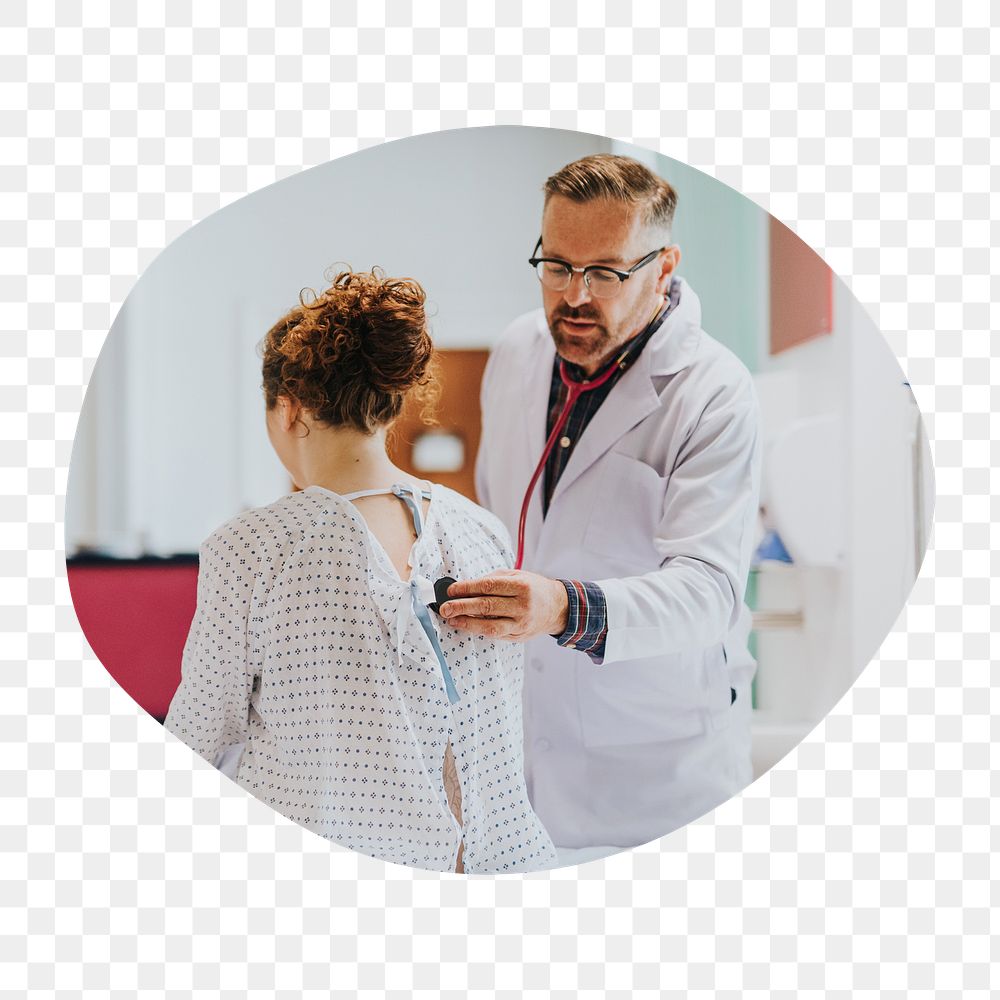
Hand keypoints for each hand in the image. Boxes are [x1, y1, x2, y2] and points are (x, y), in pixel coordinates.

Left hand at [440, 569, 568, 641]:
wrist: (557, 607)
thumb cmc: (534, 588)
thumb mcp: (517, 576)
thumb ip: (494, 580)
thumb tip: (466, 587)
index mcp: (521, 586)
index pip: (489, 586)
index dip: (468, 588)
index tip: (452, 590)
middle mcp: (522, 605)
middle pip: (487, 606)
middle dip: (462, 607)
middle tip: (445, 607)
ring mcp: (521, 623)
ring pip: (490, 626)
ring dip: (468, 623)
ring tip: (452, 619)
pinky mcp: (518, 636)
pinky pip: (495, 634)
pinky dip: (479, 630)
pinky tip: (467, 625)